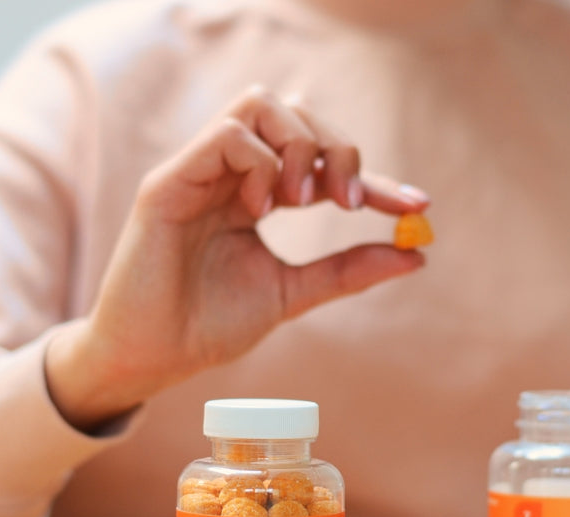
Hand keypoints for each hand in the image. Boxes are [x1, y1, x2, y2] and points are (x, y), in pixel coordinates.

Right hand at [46, 86, 429, 428]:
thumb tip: (416, 254)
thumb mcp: (292, 294)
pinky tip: (261, 209)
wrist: (152, 359)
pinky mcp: (169, 182)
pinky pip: (227, 136)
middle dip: (337, 149)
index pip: (321, 160)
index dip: (374, 175)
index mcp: (254, 195)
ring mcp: (198, 172)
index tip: (418, 205)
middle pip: (295, 113)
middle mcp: (228, 174)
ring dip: (299, 146)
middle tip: (349, 203)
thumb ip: (347, 271)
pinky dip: (260, 164)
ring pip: (260, 105)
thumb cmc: (207, 326)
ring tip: (305, 202)